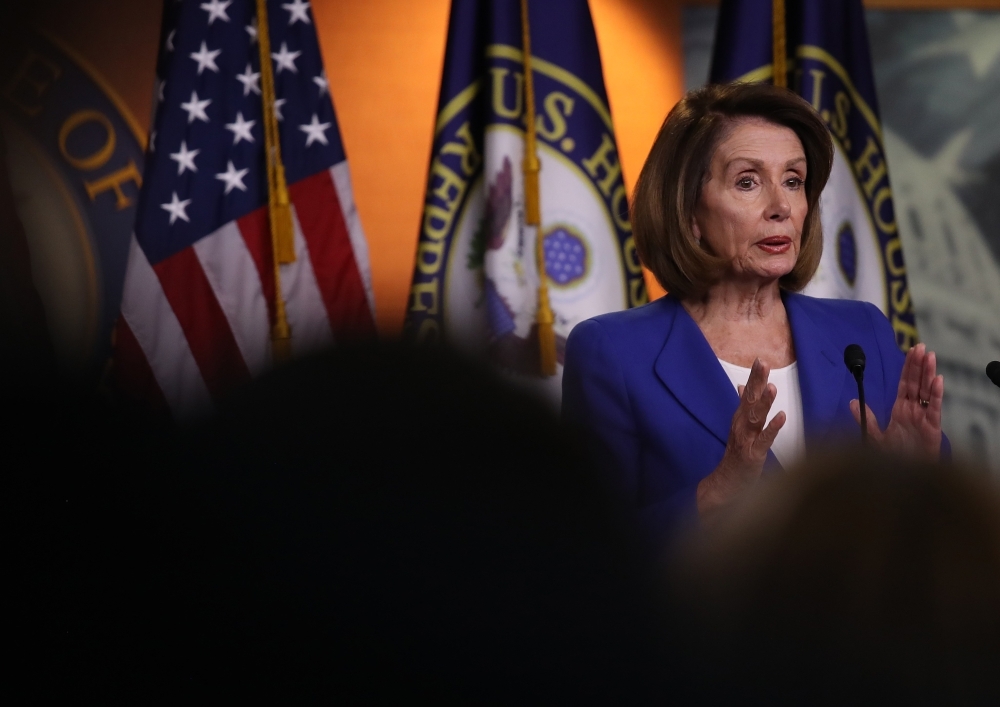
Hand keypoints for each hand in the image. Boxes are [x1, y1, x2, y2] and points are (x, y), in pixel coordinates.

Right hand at [697, 358, 784, 518]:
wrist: (725, 483)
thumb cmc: (735, 455)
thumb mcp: (739, 427)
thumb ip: (743, 406)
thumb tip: (741, 385)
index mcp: (739, 418)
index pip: (747, 393)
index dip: (754, 377)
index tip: (760, 360)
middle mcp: (741, 425)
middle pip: (749, 400)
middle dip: (756, 382)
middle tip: (762, 364)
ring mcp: (746, 440)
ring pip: (755, 418)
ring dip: (764, 402)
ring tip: (771, 387)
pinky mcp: (753, 455)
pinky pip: (764, 440)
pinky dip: (772, 428)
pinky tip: (781, 417)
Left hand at [850, 343, 943, 458]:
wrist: (904, 478)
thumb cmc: (893, 459)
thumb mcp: (874, 436)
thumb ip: (866, 417)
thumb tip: (852, 401)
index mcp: (901, 409)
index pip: (905, 383)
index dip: (908, 368)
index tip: (911, 351)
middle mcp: (913, 410)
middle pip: (917, 383)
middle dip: (919, 365)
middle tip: (921, 346)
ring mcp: (924, 417)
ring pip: (928, 391)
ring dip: (929, 373)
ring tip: (930, 356)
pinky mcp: (932, 428)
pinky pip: (935, 408)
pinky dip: (937, 394)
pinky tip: (938, 380)